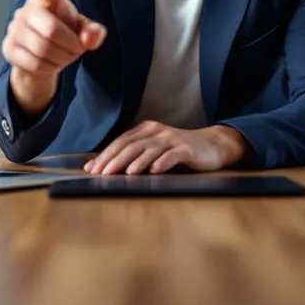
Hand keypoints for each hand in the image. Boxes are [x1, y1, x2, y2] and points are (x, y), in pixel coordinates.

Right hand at [2, 0, 106, 115]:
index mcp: (48, 0)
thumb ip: (93, 32)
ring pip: (43, 50)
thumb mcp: (84, 32)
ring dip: (61, 58)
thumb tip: (88, 38)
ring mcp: (14, 28)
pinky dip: (49, 68)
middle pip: (52, 30)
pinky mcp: (8, 47)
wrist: (42, 59)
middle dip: (71, 45)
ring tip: (64, 56)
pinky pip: (34, 63)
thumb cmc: (65, 36)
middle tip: (76, 49)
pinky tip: (50, 63)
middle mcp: (27, 10)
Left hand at [84, 121, 248, 174]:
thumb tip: (106, 168)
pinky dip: (162, 163)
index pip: (120, 142)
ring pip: (149, 150)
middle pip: (131, 145)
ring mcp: (172, 139)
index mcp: (146, 130)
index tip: (92, 170)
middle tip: (102, 174)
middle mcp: (156, 132)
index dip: (105, 155)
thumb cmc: (179, 150)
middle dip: (114, 160)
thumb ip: (134, 155)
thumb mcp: (155, 149)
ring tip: (126, 173)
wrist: (212, 145)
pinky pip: (172, 155)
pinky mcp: (186, 149)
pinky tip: (154, 171)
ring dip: (136, 162)